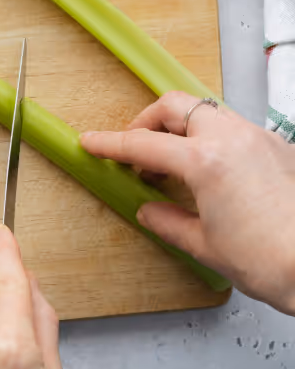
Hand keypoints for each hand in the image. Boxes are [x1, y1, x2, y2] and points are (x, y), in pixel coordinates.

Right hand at [82, 91, 294, 314]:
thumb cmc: (274, 262)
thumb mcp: (206, 245)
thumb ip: (169, 221)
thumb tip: (151, 211)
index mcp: (206, 161)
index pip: (142, 144)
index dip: (110, 144)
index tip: (92, 142)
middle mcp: (233, 139)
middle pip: (176, 107)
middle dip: (148, 122)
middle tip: (135, 149)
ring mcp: (260, 139)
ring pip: (207, 112)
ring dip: (182, 129)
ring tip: (173, 163)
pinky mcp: (281, 149)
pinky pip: (235, 129)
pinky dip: (213, 140)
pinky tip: (211, 171)